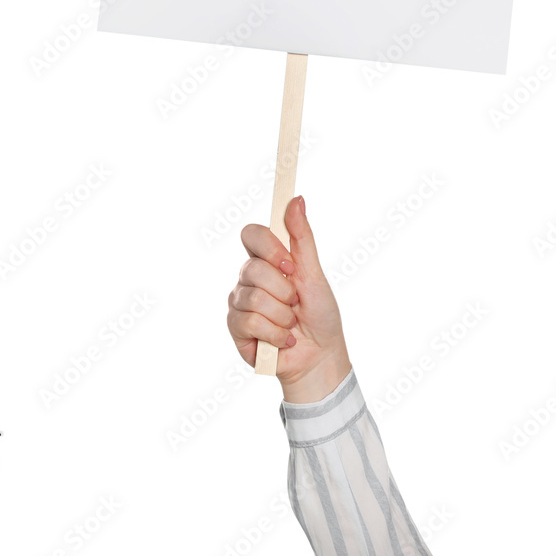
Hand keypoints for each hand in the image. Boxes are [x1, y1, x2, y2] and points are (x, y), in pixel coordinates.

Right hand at [227, 196, 351, 402]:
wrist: (319, 356)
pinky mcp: (236, 328)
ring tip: (291, 323)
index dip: (269, 248)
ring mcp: (239, 302)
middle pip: (252, 268)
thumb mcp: (314, 273)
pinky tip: (282, 339)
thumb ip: (302, 237)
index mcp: (267, 259)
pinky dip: (275, 333)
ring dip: (282, 315)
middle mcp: (249, 277)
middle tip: (295, 302)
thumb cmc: (320, 313)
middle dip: (283, 290)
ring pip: (253, 298)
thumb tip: (296, 198)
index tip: (289, 265)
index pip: (252, 234)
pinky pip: (249, 322)